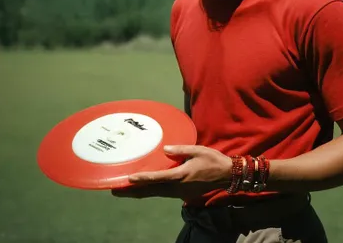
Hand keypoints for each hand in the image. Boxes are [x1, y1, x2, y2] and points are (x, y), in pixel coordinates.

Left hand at [111, 145, 231, 199]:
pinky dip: (151, 191)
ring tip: (124, 191)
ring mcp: (179, 193)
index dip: (142, 179)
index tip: (128, 180)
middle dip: (133, 192)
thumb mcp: (197, 150)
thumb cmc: (213, 160)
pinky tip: (144, 188)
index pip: (157, 178)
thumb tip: (164, 149)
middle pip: (151, 191)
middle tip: (116, 191)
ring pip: (156, 194)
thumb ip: (180, 150)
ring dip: (140, 193)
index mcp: (181, 175)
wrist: (226, 175)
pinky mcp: (182, 194)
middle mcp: (177, 187)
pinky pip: (163, 193)